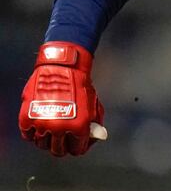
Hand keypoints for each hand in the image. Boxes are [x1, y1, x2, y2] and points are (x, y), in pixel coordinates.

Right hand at [19, 41, 106, 155]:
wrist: (62, 68)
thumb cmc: (80, 85)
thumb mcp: (94, 107)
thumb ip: (94, 125)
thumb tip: (94, 137)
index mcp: (79, 127)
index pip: (77, 150)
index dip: (78, 147)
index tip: (76, 143)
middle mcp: (60, 128)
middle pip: (58, 151)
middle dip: (62, 146)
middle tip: (63, 139)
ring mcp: (42, 124)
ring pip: (42, 146)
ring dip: (47, 140)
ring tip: (51, 130)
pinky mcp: (27, 118)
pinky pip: (28, 136)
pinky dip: (33, 133)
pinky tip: (40, 126)